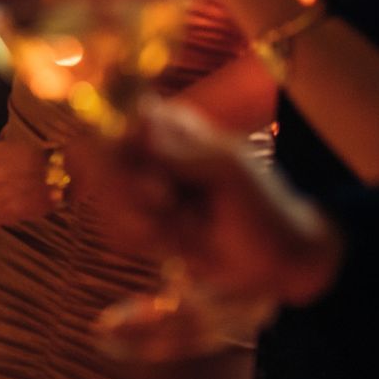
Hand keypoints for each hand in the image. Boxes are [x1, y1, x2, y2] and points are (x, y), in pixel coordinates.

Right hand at [68, 100, 340, 307]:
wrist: (283, 262)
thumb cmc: (265, 209)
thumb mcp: (227, 173)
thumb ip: (178, 151)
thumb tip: (135, 127)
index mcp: (171, 126)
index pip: (111, 116)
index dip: (110, 143)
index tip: (142, 170)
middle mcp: (149, 152)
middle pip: (95, 160)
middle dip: (126, 191)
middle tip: (167, 203)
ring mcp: (142, 188)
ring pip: (104, 199)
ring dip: (143, 222)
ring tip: (187, 229)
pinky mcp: (142, 221)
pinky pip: (116, 229)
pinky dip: (146, 241)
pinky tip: (181, 243)